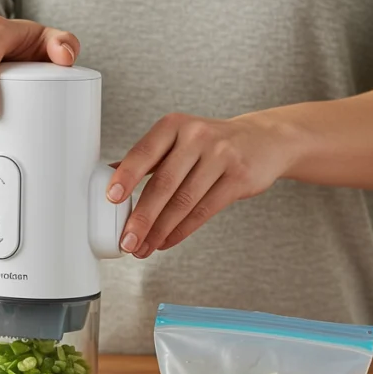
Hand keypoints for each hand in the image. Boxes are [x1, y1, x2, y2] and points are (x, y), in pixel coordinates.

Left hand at [106, 113, 299, 257]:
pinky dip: (181, 231)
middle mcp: (197, 136)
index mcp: (174, 125)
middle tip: (127, 240)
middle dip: (142, 217)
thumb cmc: (211, 142)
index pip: (144, 152)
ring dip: (159, 231)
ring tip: (143, 248)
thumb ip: (147, 157)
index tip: (112, 198)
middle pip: (164, 184)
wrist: (264, 140)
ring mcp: (221, 156)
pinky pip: (204, 211)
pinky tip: (166, 241)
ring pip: (183, 202)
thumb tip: (108, 175)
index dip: (127, 176)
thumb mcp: (178, 139)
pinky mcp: (238, 178)